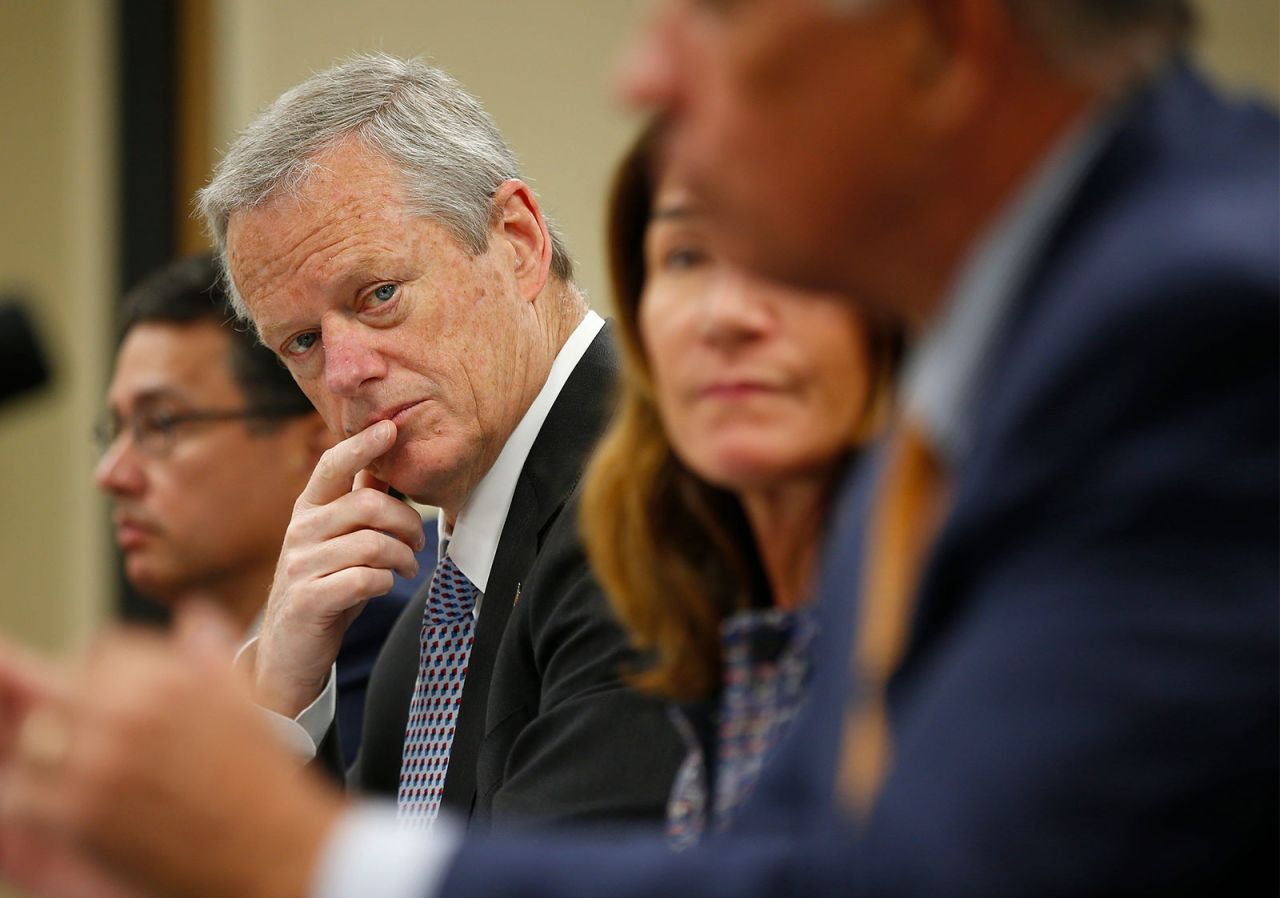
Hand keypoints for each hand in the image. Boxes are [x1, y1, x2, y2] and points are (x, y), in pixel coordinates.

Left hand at [0, 604, 348, 897]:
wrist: (273, 849)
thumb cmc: (261, 780)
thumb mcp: (246, 699)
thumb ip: (210, 650)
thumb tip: (192, 619)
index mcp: (168, 675)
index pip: (101, 650)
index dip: (105, 676)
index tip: (112, 700)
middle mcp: (129, 709)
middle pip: (56, 688)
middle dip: (68, 712)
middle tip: (90, 740)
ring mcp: (99, 760)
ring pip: (28, 739)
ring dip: (47, 757)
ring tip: (82, 776)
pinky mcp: (78, 812)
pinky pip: (19, 792)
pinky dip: (36, 801)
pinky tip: (72, 810)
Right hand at [254, 419, 425, 716]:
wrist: (290, 651)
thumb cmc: (325, 587)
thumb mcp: (339, 541)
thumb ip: (357, 506)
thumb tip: (384, 463)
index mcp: (308, 510)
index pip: (332, 466)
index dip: (362, 444)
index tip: (391, 428)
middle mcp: (300, 532)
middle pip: (368, 505)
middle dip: (408, 522)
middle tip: (419, 543)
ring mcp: (301, 566)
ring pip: (373, 544)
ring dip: (403, 557)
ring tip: (407, 569)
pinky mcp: (309, 600)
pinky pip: (365, 578)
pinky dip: (387, 581)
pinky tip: (387, 585)